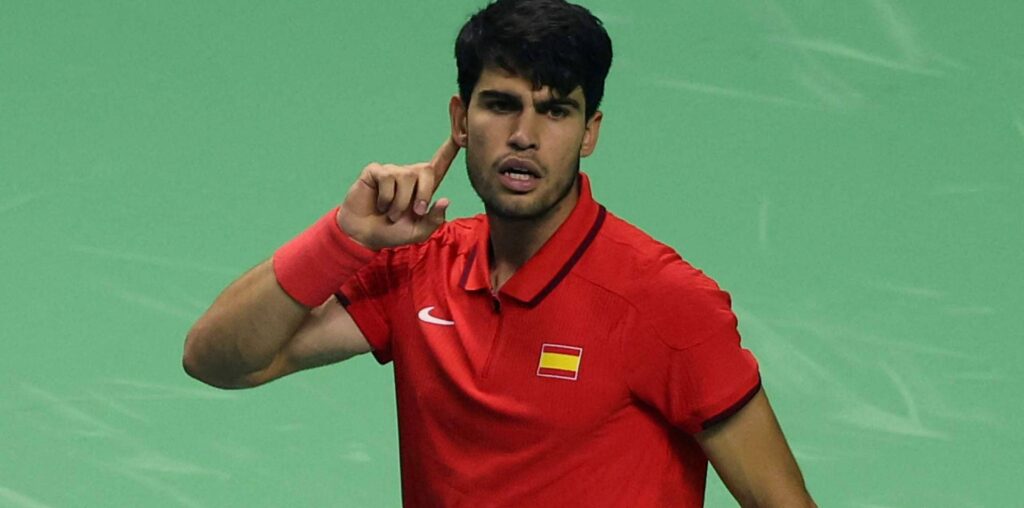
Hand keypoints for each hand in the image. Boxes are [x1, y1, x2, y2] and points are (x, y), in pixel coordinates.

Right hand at [337, 136, 459, 249]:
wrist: (363, 236)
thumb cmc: (392, 232)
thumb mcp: (418, 232)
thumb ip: (434, 220)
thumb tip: (445, 200)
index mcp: (424, 187)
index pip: (440, 163)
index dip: (450, 149)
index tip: (462, 135)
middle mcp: (409, 175)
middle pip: (426, 169)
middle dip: (423, 193)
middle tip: (414, 212)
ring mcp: (391, 171)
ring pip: (405, 177)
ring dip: (400, 202)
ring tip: (391, 214)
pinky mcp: (374, 171)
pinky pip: (387, 178)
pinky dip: (386, 197)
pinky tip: (380, 204)